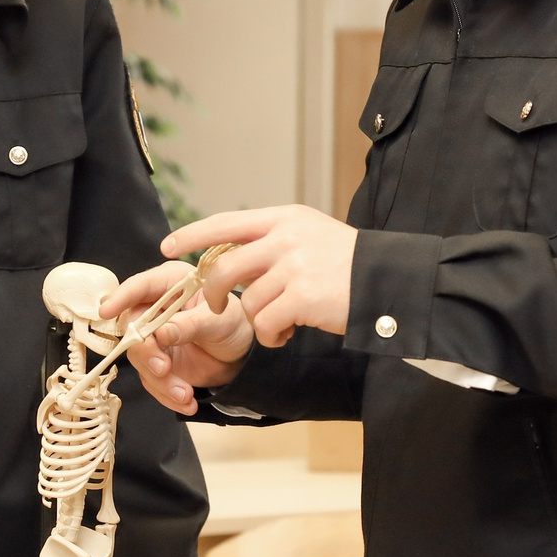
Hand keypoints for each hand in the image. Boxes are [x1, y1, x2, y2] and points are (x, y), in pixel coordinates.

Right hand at [102, 261, 254, 415]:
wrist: (242, 355)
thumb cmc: (234, 323)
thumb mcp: (220, 321)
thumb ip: (191, 325)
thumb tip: (163, 332)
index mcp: (171, 284)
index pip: (139, 287)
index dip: (121, 297)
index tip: (107, 311)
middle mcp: (156, 309)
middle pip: (132, 328)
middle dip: (146, 352)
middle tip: (163, 368)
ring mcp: (154, 337)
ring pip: (140, 358)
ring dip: (160, 380)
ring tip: (184, 393)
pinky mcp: (157, 361)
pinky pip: (152, 380)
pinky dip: (167, 394)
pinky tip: (186, 401)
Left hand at [160, 207, 357, 348]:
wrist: (388, 279)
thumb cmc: (348, 263)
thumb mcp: (310, 235)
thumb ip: (274, 241)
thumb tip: (231, 257)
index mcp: (284, 219)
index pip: (226, 222)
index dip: (192, 235)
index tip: (168, 246)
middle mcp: (285, 238)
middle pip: (223, 268)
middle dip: (212, 294)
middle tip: (218, 307)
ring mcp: (293, 267)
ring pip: (247, 303)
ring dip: (258, 321)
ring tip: (281, 323)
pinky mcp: (302, 297)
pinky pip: (266, 325)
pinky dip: (272, 337)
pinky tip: (289, 333)